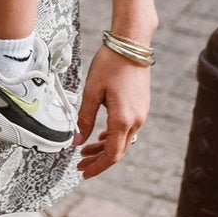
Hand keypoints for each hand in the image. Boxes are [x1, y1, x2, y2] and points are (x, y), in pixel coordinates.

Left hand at [75, 45, 150, 179]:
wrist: (131, 44)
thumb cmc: (111, 63)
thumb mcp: (91, 91)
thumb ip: (84, 118)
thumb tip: (75, 141)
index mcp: (123, 119)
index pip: (111, 155)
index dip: (97, 166)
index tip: (84, 172)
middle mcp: (136, 120)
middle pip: (118, 151)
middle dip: (98, 159)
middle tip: (80, 164)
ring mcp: (141, 114)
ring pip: (123, 140)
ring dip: (105, 148)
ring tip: (86, 150)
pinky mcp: (141, 107)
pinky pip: (128, 129)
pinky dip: (114, 136)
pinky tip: (102, 135)